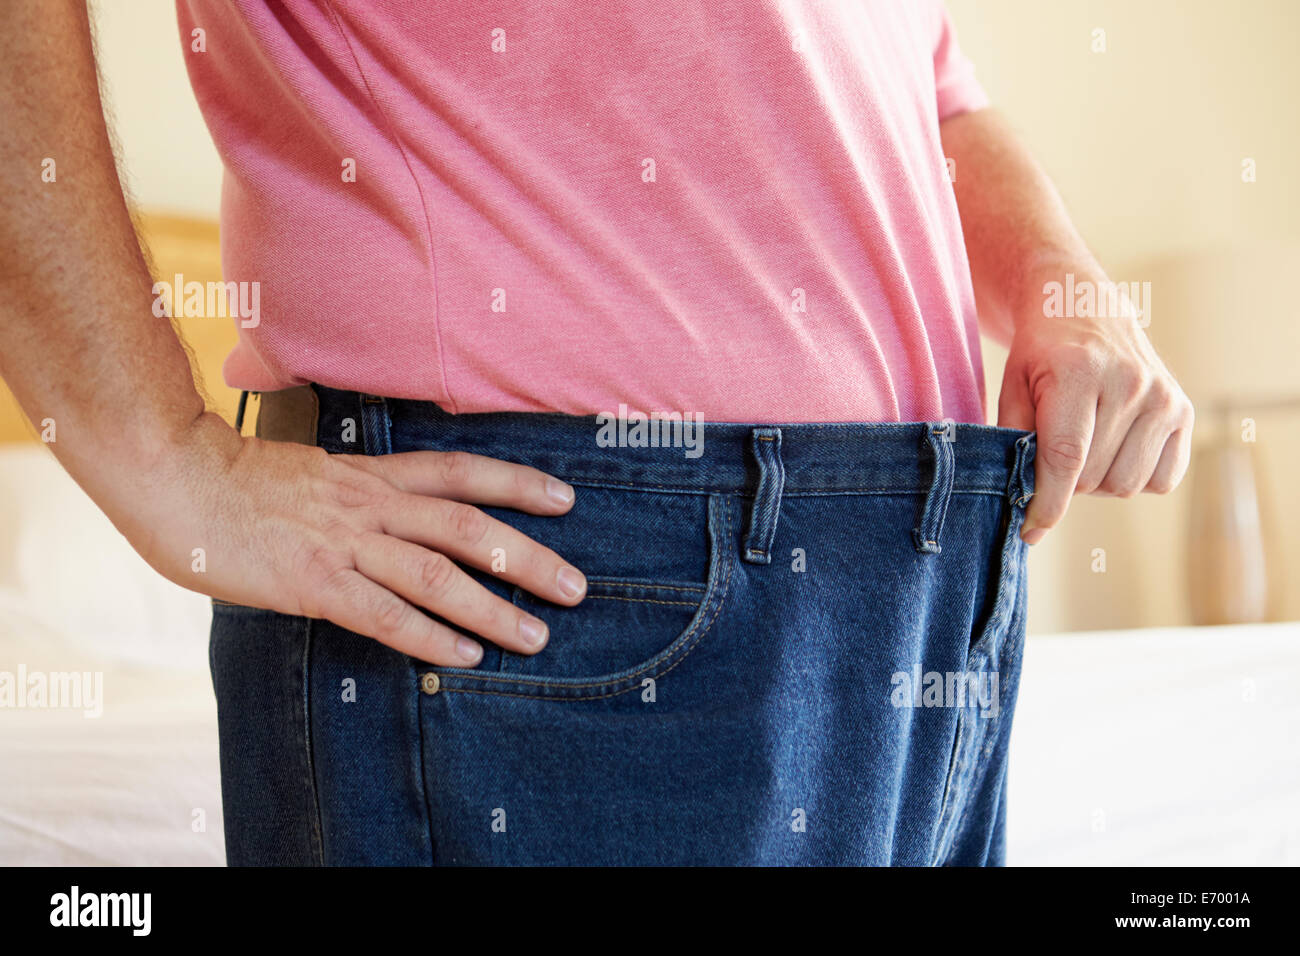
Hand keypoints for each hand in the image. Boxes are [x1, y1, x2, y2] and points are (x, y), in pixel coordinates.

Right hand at [123, 414, 585, 665]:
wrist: (175, 476)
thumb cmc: (238, 478)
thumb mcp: (316, 472)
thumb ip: (360, 494)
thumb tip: (394, 519)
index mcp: (372, 475)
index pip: (461, 472)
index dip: (517, 483)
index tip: (565, 500)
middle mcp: (371, 505)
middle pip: (468, 527)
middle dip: (528, 557)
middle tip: (576, 587)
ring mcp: (344, 543)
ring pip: (438, 574)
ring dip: (492, 608)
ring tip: (535, 636)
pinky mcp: (313, 583)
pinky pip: (384, 615)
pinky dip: (430, 638)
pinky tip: (464, 658)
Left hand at [997, 277, 1194, 543]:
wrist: (1083, 307)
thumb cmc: (1040, 354)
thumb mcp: (1012, 387)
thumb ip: (1013, 443)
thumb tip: (1021, 504)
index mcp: (1080, 372)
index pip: (1065, 457)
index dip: (1047, 502)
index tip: (1030, 531)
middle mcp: (1130, 384)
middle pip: (1093, 478)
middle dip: (1065, 482)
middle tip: (1054, 455)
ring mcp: (1163, 397)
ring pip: (1126, 485)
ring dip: (1098, 483)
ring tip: (1084, 448)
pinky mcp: (1183, 410)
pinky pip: (1162, 479)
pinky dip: (1135, 477)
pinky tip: (1115, 450)